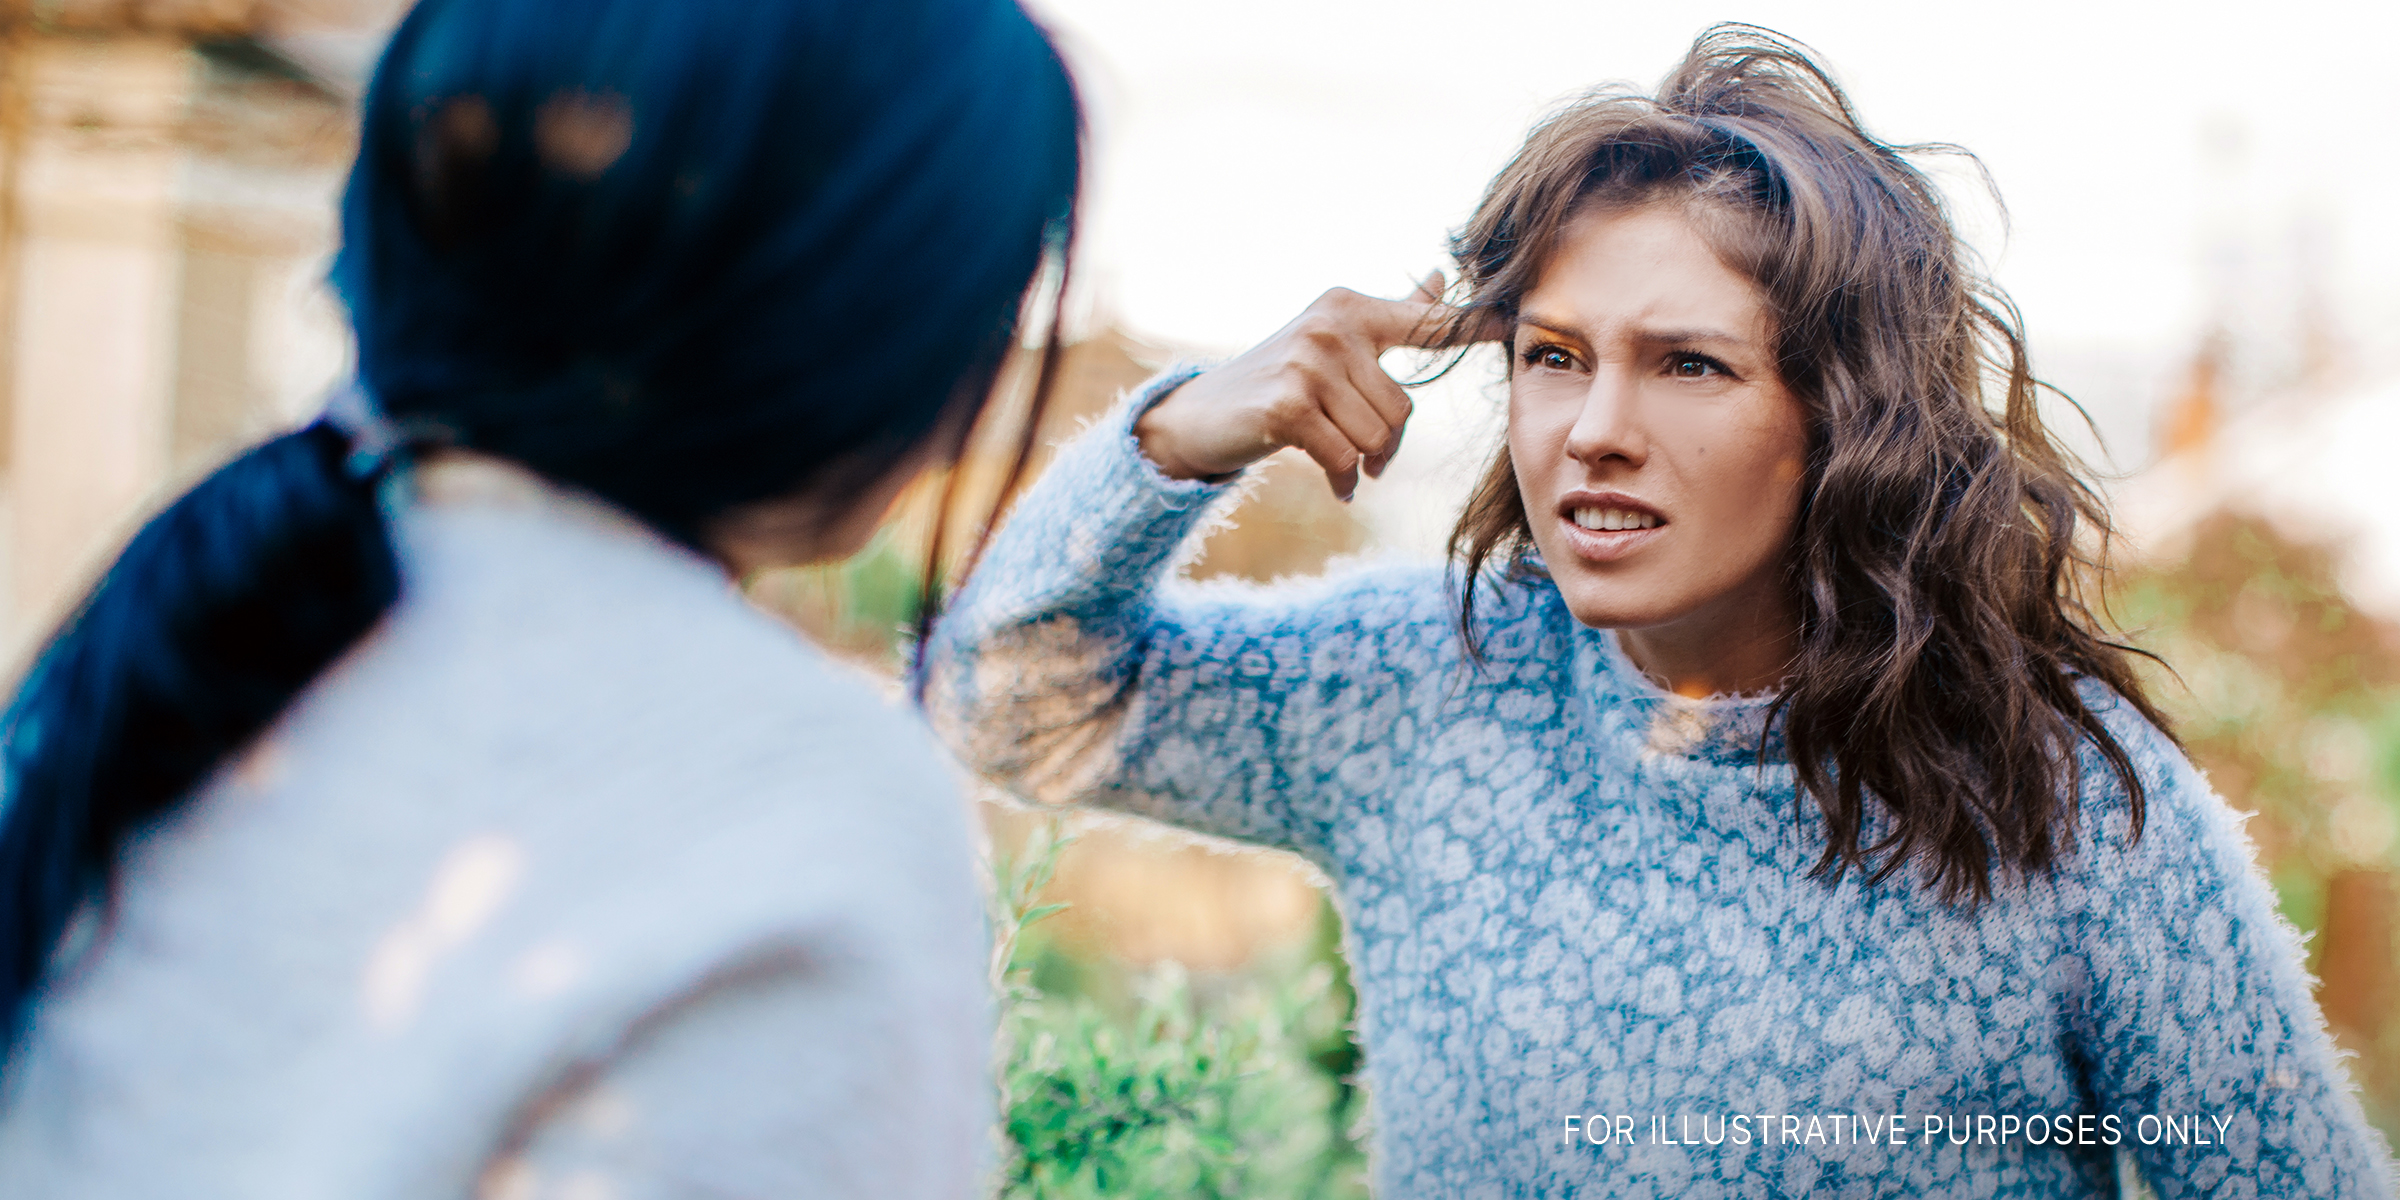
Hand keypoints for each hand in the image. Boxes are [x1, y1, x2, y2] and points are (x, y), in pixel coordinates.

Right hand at [1134, 274, 1498, 500]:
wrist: (1199, 417)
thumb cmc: (1276, 382)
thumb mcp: (1334, 343)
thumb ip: (1393, 315)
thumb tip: (1439, 274)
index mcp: (1350, 308)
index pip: (1424, 321)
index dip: (1470, 326)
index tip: (1512, 319)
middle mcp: (1331, 326)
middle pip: (1400, 409)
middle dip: (1384, 443)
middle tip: (1359, 453)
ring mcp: (1307, 363)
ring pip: (1376, 437)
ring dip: (1361, 464)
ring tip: (1338, 462)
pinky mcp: (1288, 404)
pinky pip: (1344, 457)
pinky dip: (1341, 479)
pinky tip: (1332, 483)